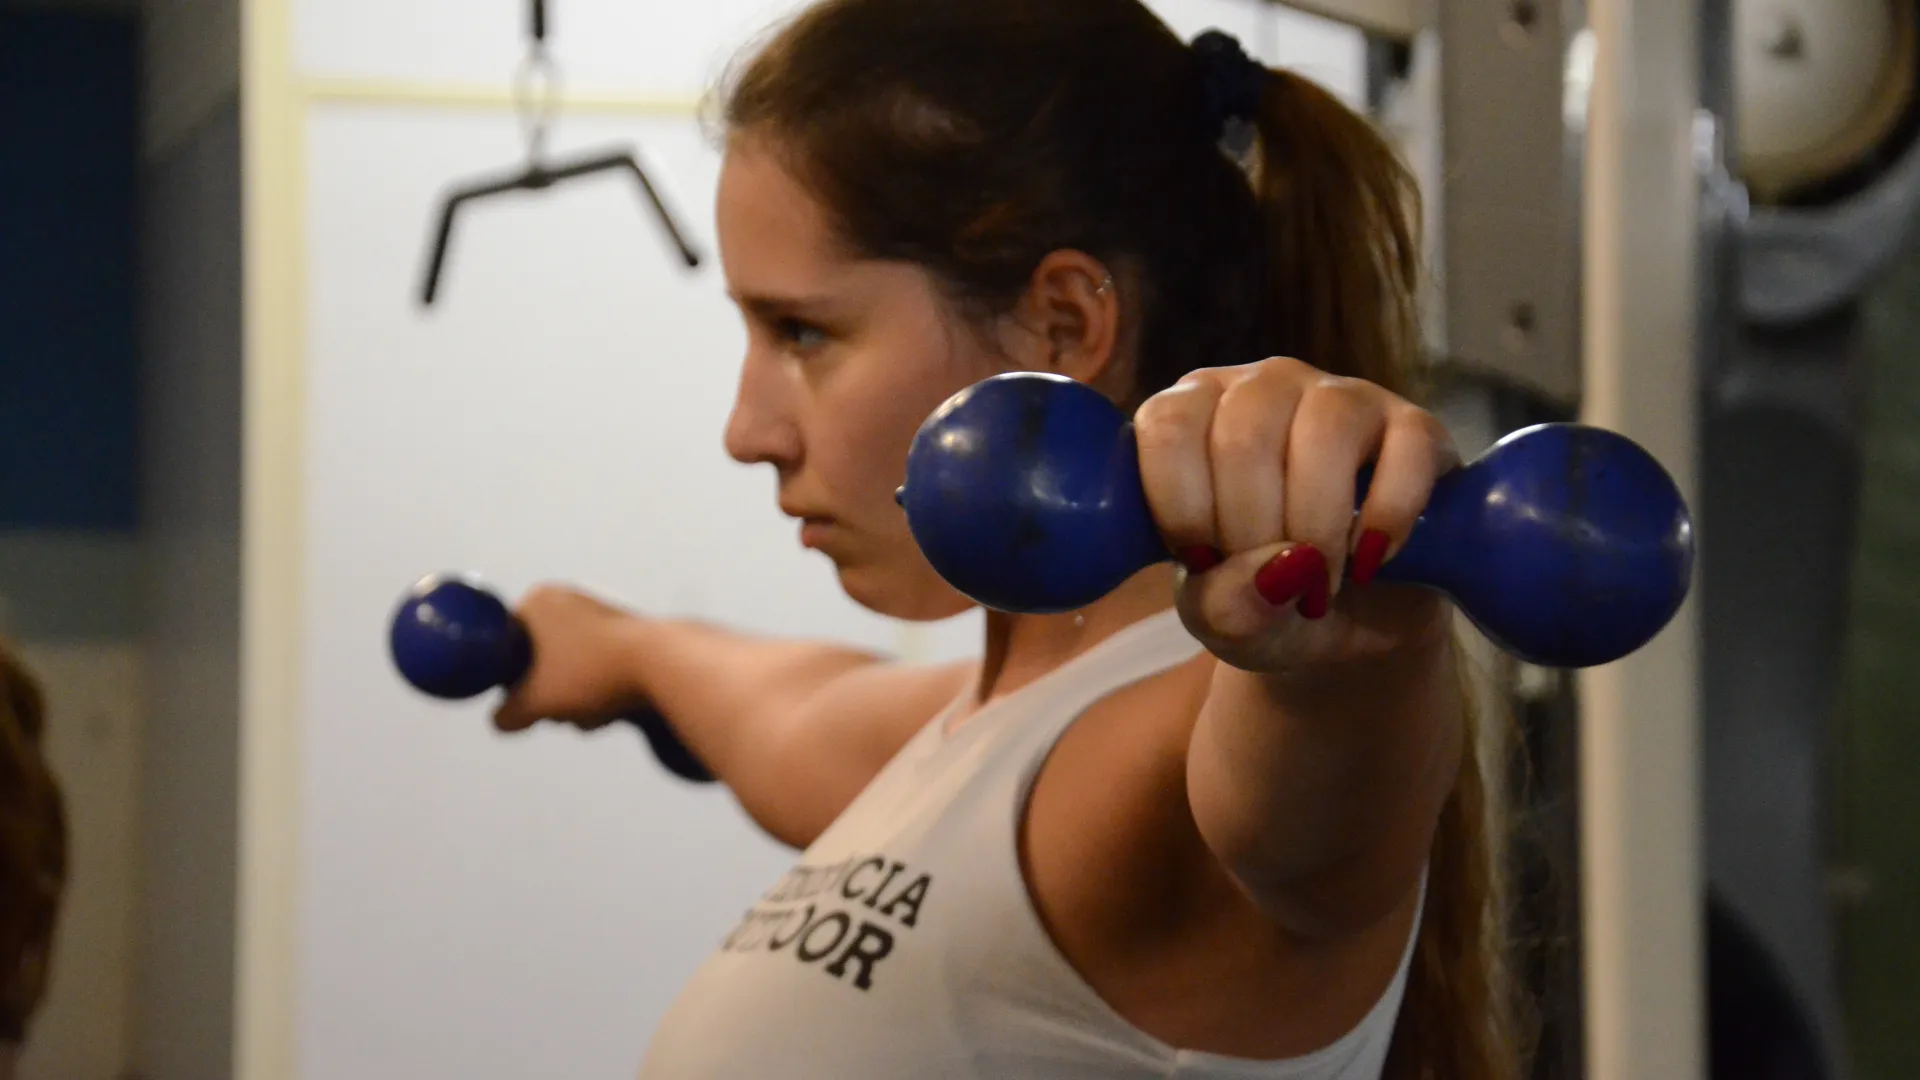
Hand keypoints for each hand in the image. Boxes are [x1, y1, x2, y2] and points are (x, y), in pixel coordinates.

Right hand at [492, 584, 649, 732]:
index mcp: (537, 601)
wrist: (662, 664)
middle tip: (562, 712)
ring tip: (592, 714)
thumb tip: (501, 722)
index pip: (504, 647)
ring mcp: (600, 613)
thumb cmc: (588, 673)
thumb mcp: (536, 701)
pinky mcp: (628, 633)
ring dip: (577, 698)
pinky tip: (612, 710)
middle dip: (550, 694)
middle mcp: (567, 598)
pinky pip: (599, 667)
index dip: (511, 681)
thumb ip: (510, 713)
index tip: (525, 703)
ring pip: (570, 669)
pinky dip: (601, 689)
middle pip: (540, 661)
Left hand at [1133, 356, 1458, 673]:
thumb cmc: (1263, 602)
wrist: (1353, 624)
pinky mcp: (1415, 427)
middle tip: (1270, 586)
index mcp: (1193, 416)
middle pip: (1245, 436)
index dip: (1183, 505)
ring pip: (1325, 429)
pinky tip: (1370, 561)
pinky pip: (1406, 448)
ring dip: (1318, 524)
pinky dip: (1387, 517)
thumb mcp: (1222, 618)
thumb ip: (1224, 604)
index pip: (1170, 425)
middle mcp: (1262, 389)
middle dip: (1253, 533)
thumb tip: (1276, 571)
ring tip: (1321, 584)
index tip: (1203, 563)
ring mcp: (1341, 398)